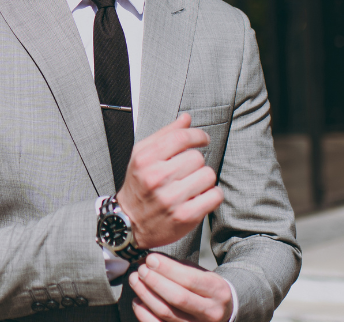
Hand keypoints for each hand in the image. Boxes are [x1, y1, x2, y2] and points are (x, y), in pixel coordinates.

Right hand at [116, 113, 221, 248]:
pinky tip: (198, 197)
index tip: (202, 140)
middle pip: (197, 158)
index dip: (198, 136)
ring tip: (191, 185)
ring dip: (204, 179)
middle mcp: (157, 178)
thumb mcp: (142, 156)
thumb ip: (164, 135)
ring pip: (208, 175)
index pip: (181, 138)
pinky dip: (211, 195)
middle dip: (195, 163)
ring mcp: (171, 198)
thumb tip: (186, 118)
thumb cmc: (138, 187)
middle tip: (186, 172)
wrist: (129, 223)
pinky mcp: (185, 216)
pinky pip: (214, 195)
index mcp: (146, 160)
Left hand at [129, 253, 232, 321]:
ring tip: (135, 280)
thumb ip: (177, 266)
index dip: (167, 269)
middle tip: (141, 270)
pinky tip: (137, 301)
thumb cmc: (205, 288)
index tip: (150, 259)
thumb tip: (148, 260)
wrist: (221, 312)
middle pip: (177, 298)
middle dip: (155, 282)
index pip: (190, 279)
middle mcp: (211, 312)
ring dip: (145, 295)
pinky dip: (143, 313)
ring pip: (166, 313)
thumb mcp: (200, 273)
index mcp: (218, 291)